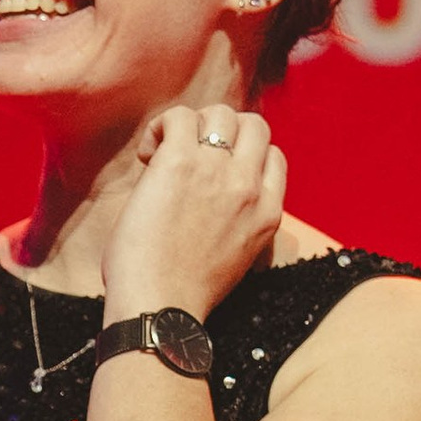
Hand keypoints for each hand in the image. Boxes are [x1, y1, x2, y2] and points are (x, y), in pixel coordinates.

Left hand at [97, 104, 286, 323]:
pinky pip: (179, 116)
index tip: (212, 175)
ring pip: (220, 112)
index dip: (242, 156)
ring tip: (164, 155)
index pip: (273, 156)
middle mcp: (249, 187)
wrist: (160, 309)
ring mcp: (218, 171)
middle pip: (253, 125)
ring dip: (191, 125)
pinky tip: (147, 156)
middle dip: (220, 132)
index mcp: (268, 211)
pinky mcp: (181, 163)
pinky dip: (160, 128)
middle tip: (189, 158)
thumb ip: (238, 221)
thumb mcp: (237, 256)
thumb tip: (212, 198)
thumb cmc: (184, 293)